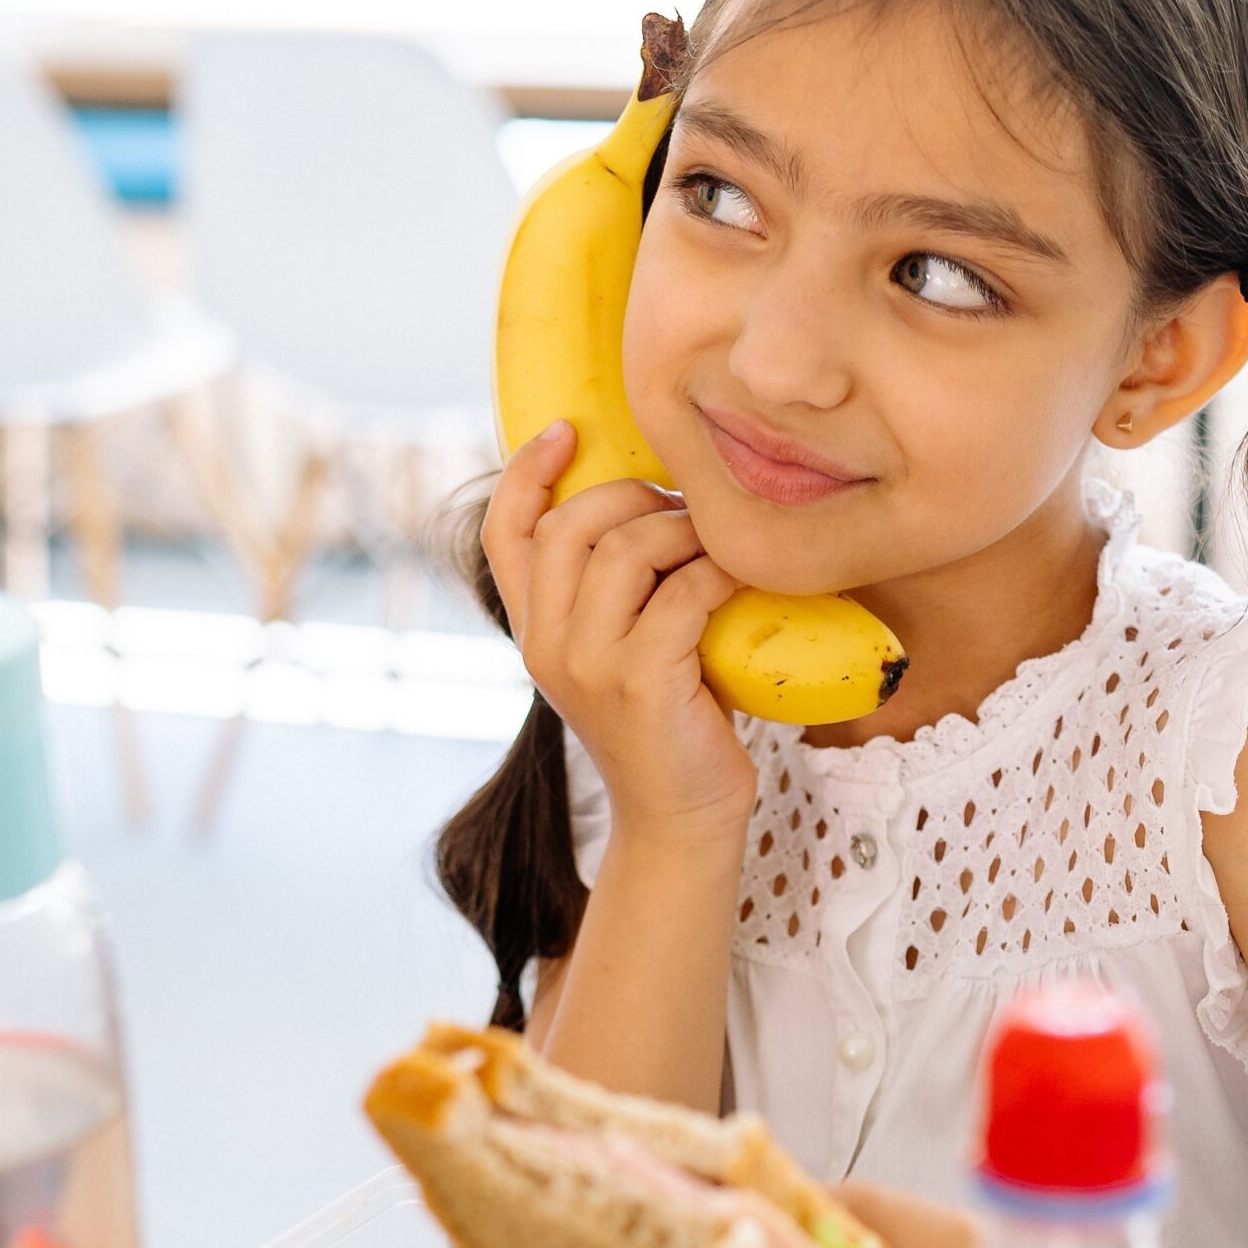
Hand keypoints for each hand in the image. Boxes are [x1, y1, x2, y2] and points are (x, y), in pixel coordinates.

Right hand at [483, 420, 757, 841]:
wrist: (680, 819)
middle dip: (633, 495)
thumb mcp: (621, 648)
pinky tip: (743, 579)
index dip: (527, 472)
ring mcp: (587, 664)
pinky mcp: (640, 682)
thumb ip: (614, 589)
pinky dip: (720, 573)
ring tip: (719, 544)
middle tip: (684, 507)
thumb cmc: (669, 720)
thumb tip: (655, 500)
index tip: (566, 428)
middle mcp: (545, 643)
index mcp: (533, 629)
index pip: (504, 533)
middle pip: (569, 524)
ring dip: (685, 531)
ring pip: (625, 549)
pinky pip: (682, 592)